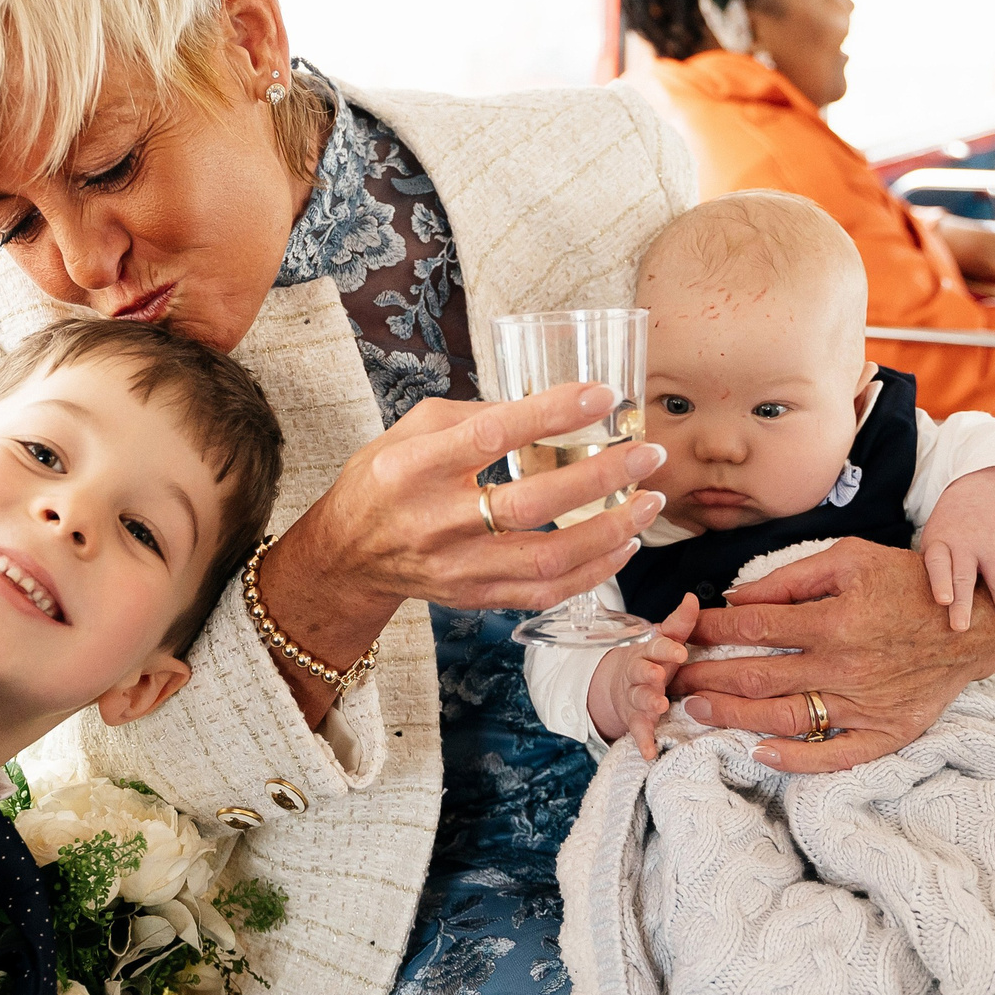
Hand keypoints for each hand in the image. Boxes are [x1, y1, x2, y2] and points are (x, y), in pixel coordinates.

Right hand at [254, 383, 669, 724]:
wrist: (346, 555)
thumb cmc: (383, 481)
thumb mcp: (409, 430)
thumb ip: (473, 414)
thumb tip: (548, 407)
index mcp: (412, 467)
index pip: (490, 436)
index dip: (550, 414)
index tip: (601, 397)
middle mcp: (434, 521)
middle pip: (530, 504)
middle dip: (600, 477)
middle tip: (647, 455)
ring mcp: (456, 567)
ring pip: (547, 559)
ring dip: (609, 531)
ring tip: (647, 502)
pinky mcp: (474, 598)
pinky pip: (544, 593)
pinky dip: (593, 572)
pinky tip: (621, 545)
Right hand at [588, 596, 699, 758]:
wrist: (619, 684)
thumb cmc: (652, 660)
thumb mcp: (664, 640)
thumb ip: (680, 622)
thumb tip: (693, 597)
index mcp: (649, 652)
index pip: (656, 646)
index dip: (666, 648)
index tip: (680, 650)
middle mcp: (639, 674)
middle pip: (641, 672)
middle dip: (648, 674)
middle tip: (658, 676)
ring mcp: (634, 697)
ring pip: (639, 699)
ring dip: (647, 703)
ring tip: (658, 707)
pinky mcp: (634, 719)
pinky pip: (637, 731)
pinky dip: (643, 742)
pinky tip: (650, 752)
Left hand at [671, 538, 994, 772]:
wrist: (973, 622)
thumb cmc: (908, 584)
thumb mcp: (850, 559)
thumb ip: (790, 578)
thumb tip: (737, 597)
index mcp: (833, 620)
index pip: (753, 628)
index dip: (710, 630)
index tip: (683, 630)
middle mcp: (843, 666)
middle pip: (755, 676)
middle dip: (704, 675)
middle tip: (668, 676)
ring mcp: (862, 704)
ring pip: (781, 717)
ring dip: (731, 715)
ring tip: (695, 709)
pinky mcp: (884, 731)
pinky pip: (833, 754)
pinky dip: (795, 758)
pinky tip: (758, 752)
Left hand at [918, 467, 994, 632]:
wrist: (982, 494)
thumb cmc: (951, 529)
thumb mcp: (934, 540)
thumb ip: (934, 569)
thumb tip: (927, 610)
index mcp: (941, 543)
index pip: (938, 564)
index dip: (940, 583)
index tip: (943, 601)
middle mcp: (966, 545)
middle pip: (964, 577)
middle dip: (963, 604)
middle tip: (960, 627)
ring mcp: (992, 547)